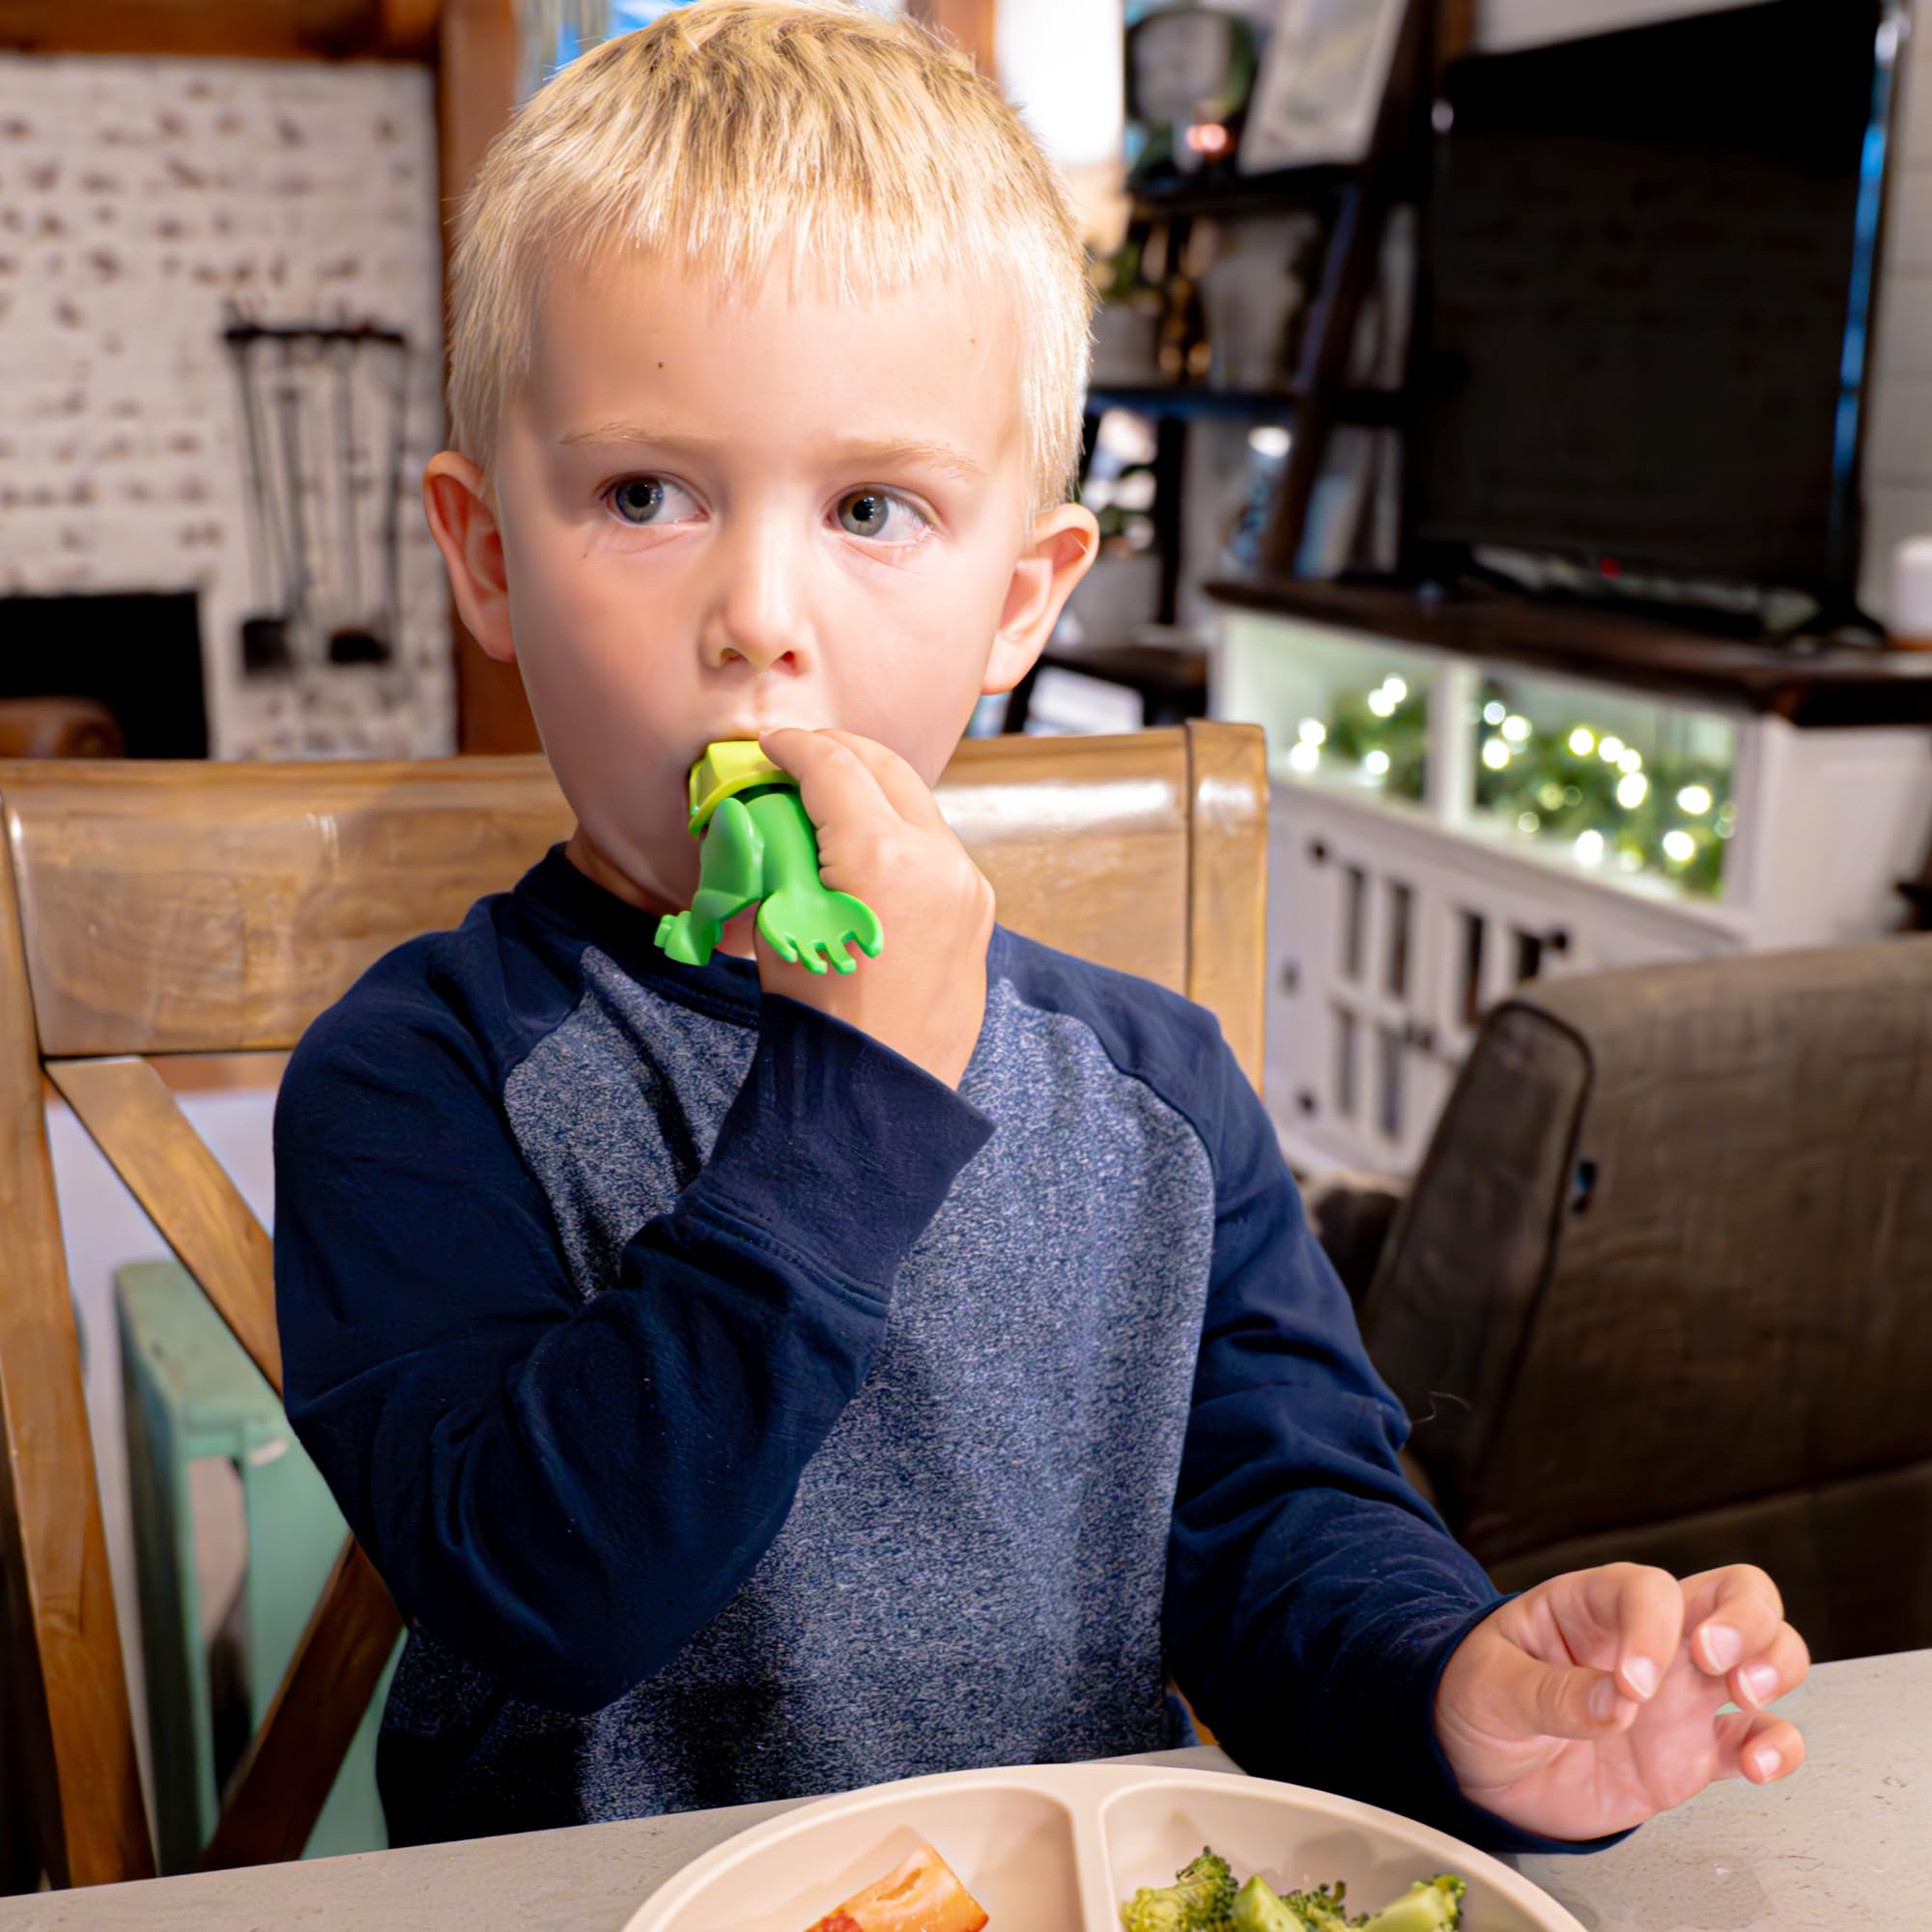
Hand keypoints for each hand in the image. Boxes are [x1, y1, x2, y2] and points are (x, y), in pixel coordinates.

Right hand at [755, 728, 992, 1088]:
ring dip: (872, 790)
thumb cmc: (821, 1020)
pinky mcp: (978, 908)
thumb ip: (779, 858)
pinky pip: (935, 847)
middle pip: (886, 769)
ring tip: (829, 800)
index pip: (834, 768)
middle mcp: (936, 859)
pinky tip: (864, 847)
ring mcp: (966, 883)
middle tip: (800, 755)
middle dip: (840, 752)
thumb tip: (764, 819)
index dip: (795, 747)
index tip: (771, 745)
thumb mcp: (781, 927)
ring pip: (916, 804)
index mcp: (882, 857)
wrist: (880, 1091)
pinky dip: (897, 831)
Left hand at [1434, 1563, 1808, 1841]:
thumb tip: (1617, 1705)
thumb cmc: (1478, 1700)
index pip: (1646, 1589)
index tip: (1631, 1685)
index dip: (1652, 1628)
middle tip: (1717, 1662)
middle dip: (1747, 1617)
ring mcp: (1680, 1694)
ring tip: (1745, 1699)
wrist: (1478, 1767)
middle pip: (1734, 1593)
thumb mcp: (1490, 1687)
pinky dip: (1777, 1746)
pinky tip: (1758, 1763)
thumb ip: (1551, 1694)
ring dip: (1774, 1667)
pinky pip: (1759, 1738)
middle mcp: (1650, 1640)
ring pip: (1766, 1654)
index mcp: (1593, 1605)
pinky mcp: (1695, 1750)